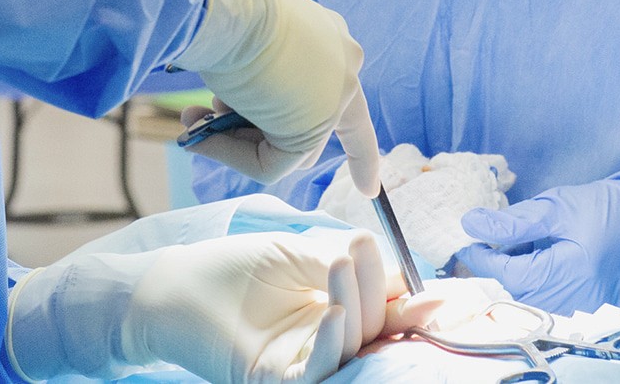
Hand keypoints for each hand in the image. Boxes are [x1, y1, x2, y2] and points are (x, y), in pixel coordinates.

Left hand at [8, 227, 433, 383]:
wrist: (174, 284)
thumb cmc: (234, 267)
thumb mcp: (300, 253)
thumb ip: (348, 262)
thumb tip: (401, 271)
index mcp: (341, 313)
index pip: (391, 314)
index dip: (419, 306)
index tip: (445, 292)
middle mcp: (330, 344)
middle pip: (378, 328)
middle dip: (378, 290)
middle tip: (357, 249)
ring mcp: (304, 364)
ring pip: (354, 350)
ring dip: (356, 306)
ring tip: (340, 260)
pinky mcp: (275, 379)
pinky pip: (316, 372)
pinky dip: (331, 342)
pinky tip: (334, 312)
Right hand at [172, 0, 381, 194]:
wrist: (226, 6)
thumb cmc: (226, 13)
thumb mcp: (247, 46)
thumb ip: (251, 88)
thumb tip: (221, 126)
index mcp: (328, 35)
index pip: (346, 93)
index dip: (356, 143)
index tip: (371, 190)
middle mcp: (342, 63)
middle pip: (308, 125)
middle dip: (252, 134)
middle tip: (204, 120)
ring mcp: (336, 95)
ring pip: (289, 147)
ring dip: (234, 141)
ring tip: (195, 118)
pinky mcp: (316, 126)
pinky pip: (271, 163)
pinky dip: (231, 154)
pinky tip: (201, 134)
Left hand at [450, 177, 619, 314]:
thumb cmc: (602, 209)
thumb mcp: (556, 207)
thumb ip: (513, 222)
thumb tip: (471, 225)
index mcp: (568, 272)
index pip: (508, 274)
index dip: (481, 259)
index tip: (466, 243)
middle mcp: (575, 301)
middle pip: (514, 297)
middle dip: (492, 274)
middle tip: (478, 251)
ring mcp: (582, 312)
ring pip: (528, 306)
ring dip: (510, 283)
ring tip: (506, 256)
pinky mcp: (585, 313)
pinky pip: (546, 307)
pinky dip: (530, 290)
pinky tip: (528, 268)